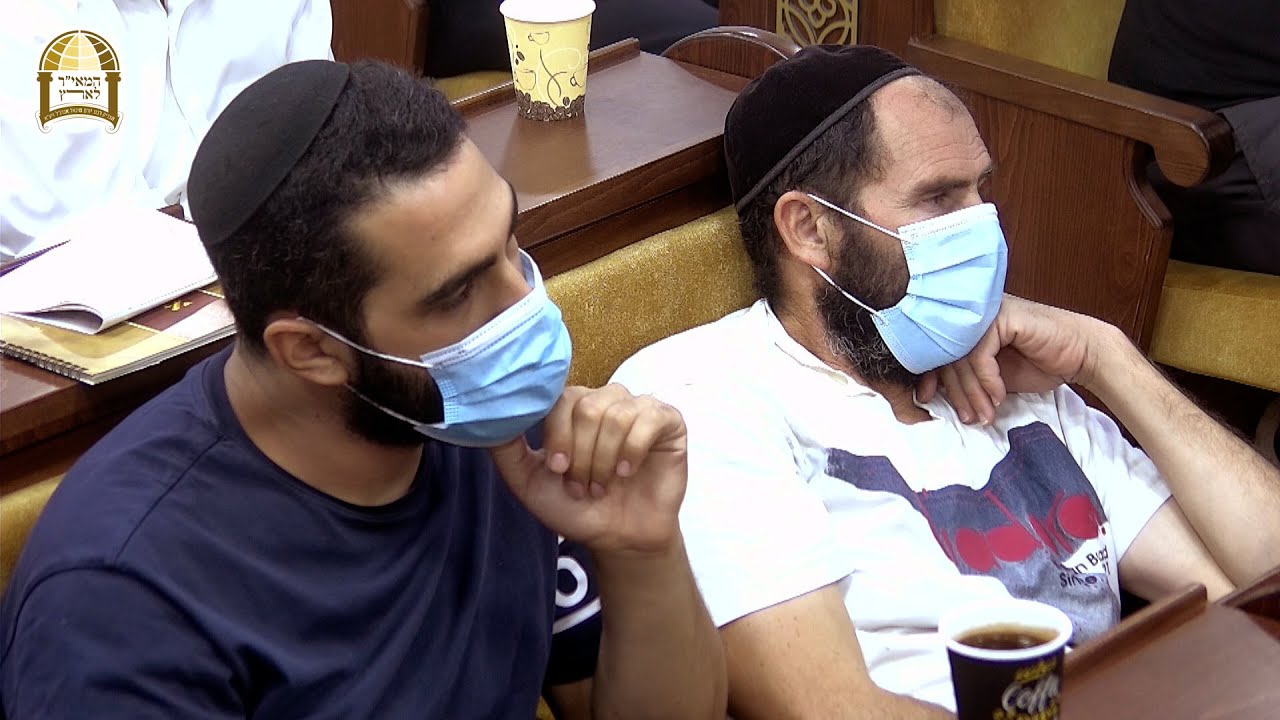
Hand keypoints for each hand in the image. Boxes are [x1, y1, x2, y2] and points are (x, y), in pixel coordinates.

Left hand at [489, 384, 686, 555]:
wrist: (618, 538)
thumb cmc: (576, 508)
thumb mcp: (529, 482)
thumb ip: (506, 450)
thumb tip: (487, 416)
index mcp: (573, 408)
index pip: (560, 398)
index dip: (558, 435)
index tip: (558, 469)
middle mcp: (605, 400)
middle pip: (588, 407)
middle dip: (582, 455)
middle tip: (582, 486)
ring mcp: (638, 408)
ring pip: (617, 415)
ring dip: (605, 460)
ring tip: (603, 485)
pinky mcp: (668, 422)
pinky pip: (649, 419)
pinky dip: (633, 451)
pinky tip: (627, 473)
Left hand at [919, 295, 1120, 423]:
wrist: (1081, 355)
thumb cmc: (1039, 364)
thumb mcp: (992, 377)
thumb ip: (966, 378)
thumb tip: (932, 394)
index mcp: (966, 326)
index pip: (933, 350)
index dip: (928, 377)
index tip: (927, 401)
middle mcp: (973, 315)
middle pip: (946, 356)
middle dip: (956, 393)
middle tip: (968, 418)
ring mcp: (986, 313)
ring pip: (961, 357)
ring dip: (972, 393)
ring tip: (984, 414)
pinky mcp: (1003, 317)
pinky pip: (980, 354)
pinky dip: (988, 381)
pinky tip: (999, 396)